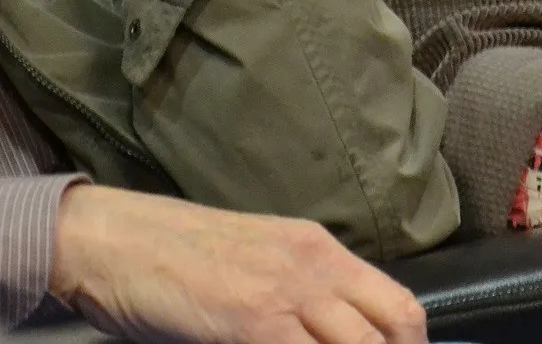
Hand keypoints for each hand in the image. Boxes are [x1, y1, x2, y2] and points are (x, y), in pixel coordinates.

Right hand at [53, 185, 427, 343]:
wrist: (115, 239)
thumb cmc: (176, 255)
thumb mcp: (259, 260)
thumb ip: (300, 291)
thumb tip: (333, 332)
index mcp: (320, 249)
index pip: (397, 302)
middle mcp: (316, 266)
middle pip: (391, 326)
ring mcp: (287, 294)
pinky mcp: (254, 322)